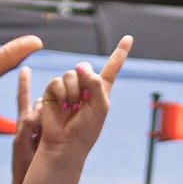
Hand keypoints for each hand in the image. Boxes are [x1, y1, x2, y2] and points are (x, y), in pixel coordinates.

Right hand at [8, 37, 132, 183]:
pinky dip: (61, 93)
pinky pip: (57, 81)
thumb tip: (80, 67)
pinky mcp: (53, 92)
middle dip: (85, 82)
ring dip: (73, 91)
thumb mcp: (100, 107)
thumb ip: (96, 83)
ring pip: (70, 74)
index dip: (120, 53)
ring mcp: (69, 90)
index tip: (129, 38)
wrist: (65, 145)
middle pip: (85, 68)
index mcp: (101, 92)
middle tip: (83, 102)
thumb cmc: (86, 131)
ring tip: (72, 109)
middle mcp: (85, 88)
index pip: (112, 69)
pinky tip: (63, 106)